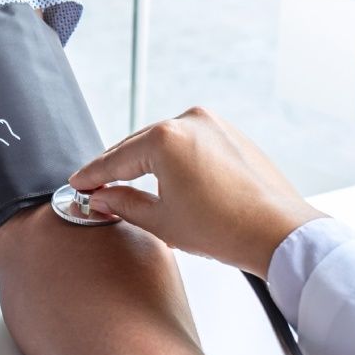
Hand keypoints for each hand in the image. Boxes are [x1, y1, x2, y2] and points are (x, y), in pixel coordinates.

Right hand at [69, 107, 326, 276]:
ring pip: (163, 143)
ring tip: (126, 187)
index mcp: (166, 139)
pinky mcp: (231, 135)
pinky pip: (189, 143)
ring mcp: (214, 124)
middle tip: (95, 188)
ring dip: (144, 163)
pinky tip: (162, 180)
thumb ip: (123, 203)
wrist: (277, 232)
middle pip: (137, 145)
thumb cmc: (225, 228)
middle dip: (116, 168)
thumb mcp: (161, 221)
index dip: (92, 176)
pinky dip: (171, 160)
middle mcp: (190, 121)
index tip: (77, 184)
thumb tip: (103, 198)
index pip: (116, 159)